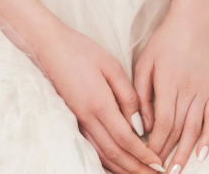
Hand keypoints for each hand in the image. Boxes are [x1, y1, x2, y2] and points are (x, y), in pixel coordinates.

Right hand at [34, 23, 165, 173]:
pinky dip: (107, 161)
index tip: (158, 163)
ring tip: (139, 173)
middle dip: (135, 168)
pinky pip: (92, 148)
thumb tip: (139, 124)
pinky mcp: (74, 119)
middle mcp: (88, 118)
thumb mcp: (111, 66)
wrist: (51, 46)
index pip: (125, 139)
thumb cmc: (82, 51)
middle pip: (114, 154)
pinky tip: (117, 164)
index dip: (143, 154)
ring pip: (102, 155)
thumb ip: (128, 95)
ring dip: (122, 168)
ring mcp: (79, 121)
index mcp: (99, 103)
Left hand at [133, 0, 208, 171]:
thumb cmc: (165, 40)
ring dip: (185, 152)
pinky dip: (208, 137)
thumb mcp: (145, 61)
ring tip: (176, 170)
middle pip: (177, 130)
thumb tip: (142, 123)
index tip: (146, 157)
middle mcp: (187, 90)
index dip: (155, 144)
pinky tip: (201, 154)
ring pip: (194, 129)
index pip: (162, 123)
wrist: (194, 21)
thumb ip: (141, 92)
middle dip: (167, 153)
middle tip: (158, 171)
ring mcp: (203, 91)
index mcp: (168, 83)